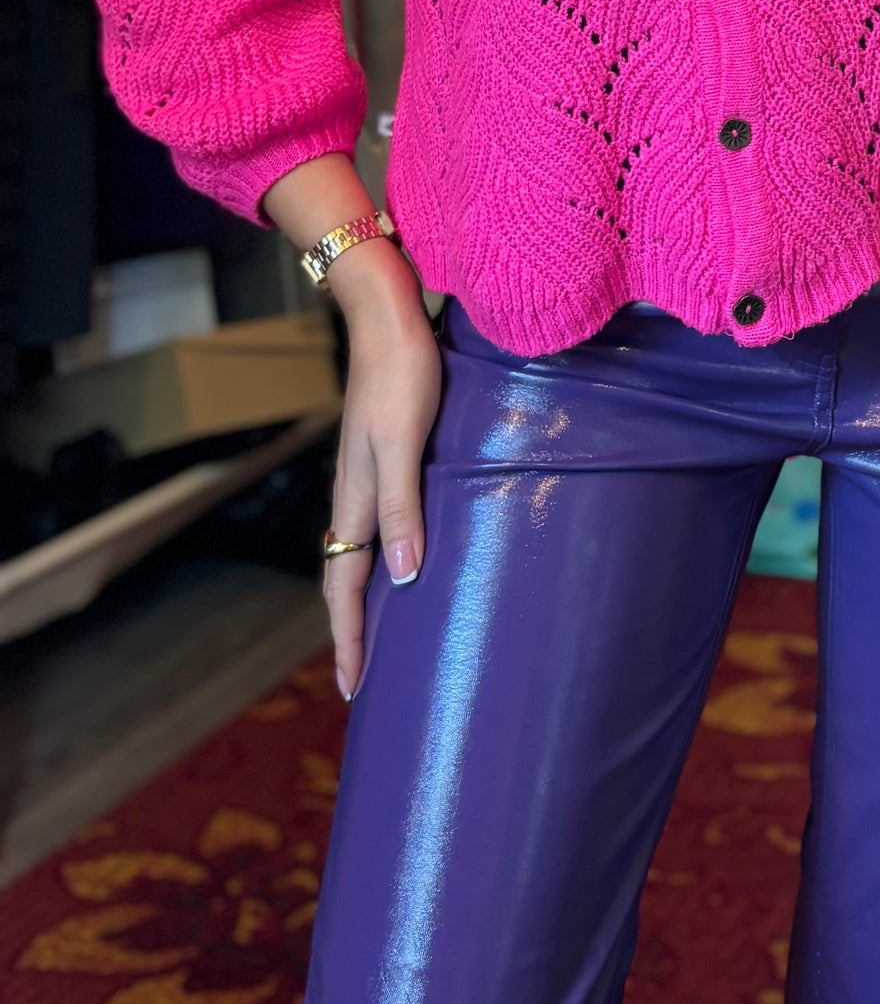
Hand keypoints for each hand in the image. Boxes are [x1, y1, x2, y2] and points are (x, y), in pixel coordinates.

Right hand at [323, 246, 442, 699]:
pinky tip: (410, 556)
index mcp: (354, 497)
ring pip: (362, 548)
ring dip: (368, 595)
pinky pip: (381, 521)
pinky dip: (387, 553)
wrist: (389, 314)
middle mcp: (356, 492)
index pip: (345, 585)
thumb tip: (400, 577)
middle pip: (348, 574)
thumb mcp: (404, 441)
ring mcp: (369, 473)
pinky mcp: (388, 453)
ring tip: (387, 631)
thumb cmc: (402, 373)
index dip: (350, 637)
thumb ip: (400, 506)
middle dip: (353, 629)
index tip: (353, 688)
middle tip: (364, 677)